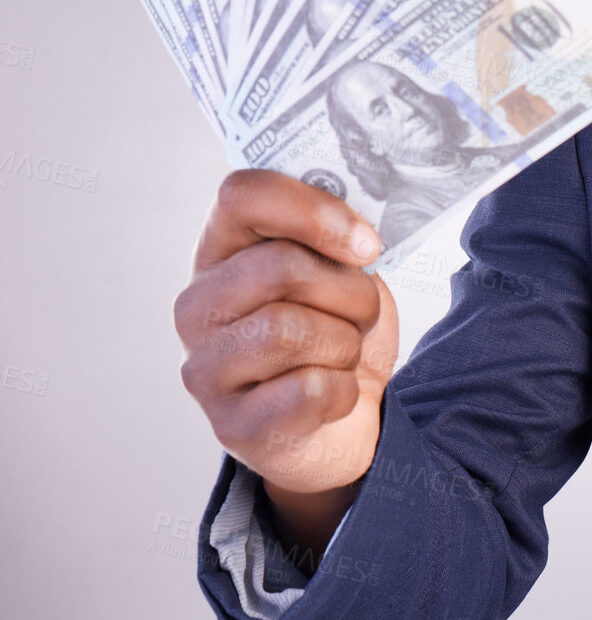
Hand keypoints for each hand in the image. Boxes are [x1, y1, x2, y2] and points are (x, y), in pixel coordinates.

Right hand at [174, 170, 397, 507]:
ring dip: (345, 343)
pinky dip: (343, 390)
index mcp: (222, 249)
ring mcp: (205, 368)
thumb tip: (358, 231)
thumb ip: (334, 235)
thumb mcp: (337, 269)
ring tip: (343, 353)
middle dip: (349, 292)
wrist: (342, 420)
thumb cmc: (334, 328)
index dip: (313, 211)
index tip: (366, 244)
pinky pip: (308, 389)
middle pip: (281, 267)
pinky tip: (332, 394)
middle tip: (361, 314)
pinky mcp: (232, 425)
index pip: (243, 194)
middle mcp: (198, 305)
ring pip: (290, 330)